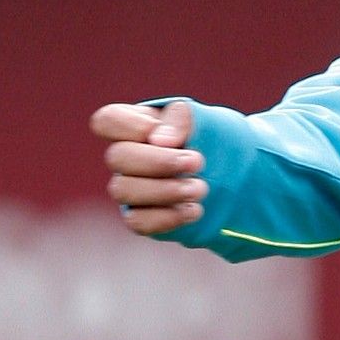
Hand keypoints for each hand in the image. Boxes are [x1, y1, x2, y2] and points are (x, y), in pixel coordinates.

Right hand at [90, 100, 206, 235]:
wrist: (231, 175)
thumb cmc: (211, 139)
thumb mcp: (204, 119)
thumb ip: (182, 118)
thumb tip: (161, 139)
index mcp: (136, 124)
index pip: (107, 120)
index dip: (130, 127)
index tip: (165, 135)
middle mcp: (126, 156)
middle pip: (116, 157)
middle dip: (160, 161)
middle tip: (198, 162)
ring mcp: (129, 187)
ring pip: (122, 190)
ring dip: (165, 190)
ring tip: (200, 189)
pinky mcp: (139, 216)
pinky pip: (136, 221)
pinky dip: (167, 217)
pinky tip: (194, 210)